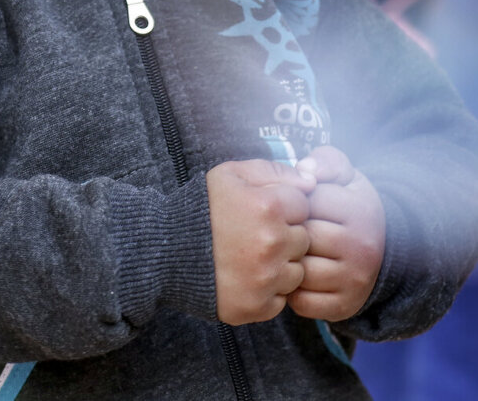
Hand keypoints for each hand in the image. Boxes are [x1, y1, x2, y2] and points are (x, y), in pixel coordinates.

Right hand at [207, 158, 315, 324]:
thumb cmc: (202, 208)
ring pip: (297, 272)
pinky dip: (267, 291)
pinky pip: (281, 299)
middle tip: (255, 234)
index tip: (263, 211)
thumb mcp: (231, 174)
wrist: (166, 250)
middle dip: (285, 235)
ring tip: (250, 257)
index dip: (284, 206)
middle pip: (304, 240)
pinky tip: (246, 277)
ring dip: (280, 265)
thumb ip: (274, 170)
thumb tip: (311, 182)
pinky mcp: (258, 306)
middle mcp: (273, 244)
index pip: (304, 205)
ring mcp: (266, 278)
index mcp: (269, 206)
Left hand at [288, 146, 385, 322]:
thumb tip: (304, 169)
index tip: (297, 204)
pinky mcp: (345, 306)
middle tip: (287, 230)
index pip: (306, 202)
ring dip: (287, 262)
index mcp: (361, 211)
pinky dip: (292, 291)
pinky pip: (301, 302)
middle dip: (288, 232)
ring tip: (289, 252)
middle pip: (301, 238)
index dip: (293, 202)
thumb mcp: (345, 177)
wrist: (382, 250)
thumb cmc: (350, 207)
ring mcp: (355, 280)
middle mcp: (363, 248)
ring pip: (299, 271)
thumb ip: (325, 162)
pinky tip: (296, 276)